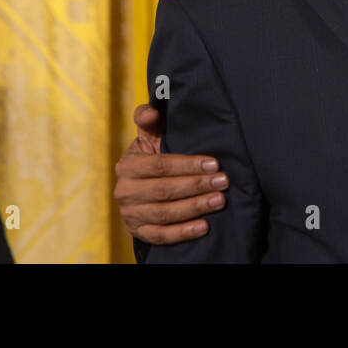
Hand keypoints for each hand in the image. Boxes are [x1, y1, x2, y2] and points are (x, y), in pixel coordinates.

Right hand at [114, 103, 227, 244]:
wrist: (140, 187)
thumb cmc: (153, 156)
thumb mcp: (150, 136)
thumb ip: (149, 120)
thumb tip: (151, 112)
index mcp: (128, 165)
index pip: (160, 165)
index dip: (188, 165)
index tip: (214, 163)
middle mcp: (125, 191)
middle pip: (164, 190)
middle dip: (197, 185)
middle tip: (223, 182)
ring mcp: (130, 214)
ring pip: (165, 214)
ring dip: (195, 208)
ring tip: (219, 201)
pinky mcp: (138, 232)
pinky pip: (161, 236)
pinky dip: (183, 233)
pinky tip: (204, 227)